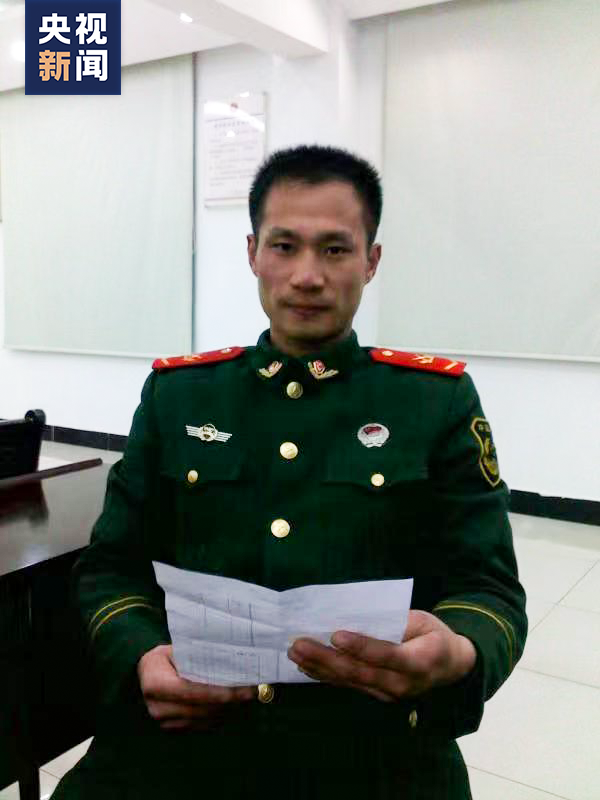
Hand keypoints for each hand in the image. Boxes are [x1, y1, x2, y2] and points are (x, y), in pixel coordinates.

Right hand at [137, 644, 255, 730]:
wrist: (148, 672)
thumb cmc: (166, 655)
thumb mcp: (177, 649)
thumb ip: (197, 657)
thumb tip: (232, 660)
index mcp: (155, 684)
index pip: (193, 693)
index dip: (220, 694)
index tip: (244, 691)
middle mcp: (158, 707)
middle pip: (201, 709)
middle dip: (230, 703)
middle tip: (253, 693)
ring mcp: (165, 722)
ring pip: (204, 720)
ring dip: (228, 711)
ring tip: (248, 699)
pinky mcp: (173, 729)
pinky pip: (202, 726)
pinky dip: (220, 716)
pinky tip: (234, 706)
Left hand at [287, 609, 476, 702]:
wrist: (450, 667)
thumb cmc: (435, 636)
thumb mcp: (424, 621)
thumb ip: (398, 622)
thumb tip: (364, 618)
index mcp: (418, 661)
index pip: (385, 655)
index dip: (360, 646)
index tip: (335, 635)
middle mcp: (401, 684)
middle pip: (359, 672)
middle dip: (326, 658)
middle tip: (299, 644)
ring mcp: (388, 693)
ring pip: (350, 681)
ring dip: (319, 667)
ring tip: (295, 653)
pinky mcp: (377, 694)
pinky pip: (350, 685)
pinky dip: (327, 676)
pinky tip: (307, 667)